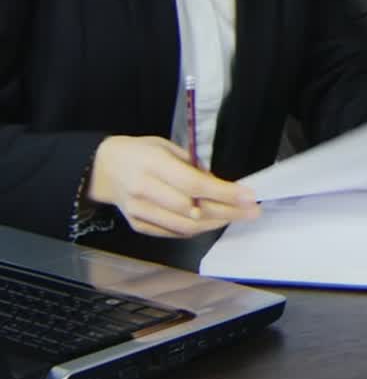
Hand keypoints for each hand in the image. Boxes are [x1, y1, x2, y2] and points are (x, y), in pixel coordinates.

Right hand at [87, 136, 258, 238]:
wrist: (102, 168)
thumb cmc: (140, 152)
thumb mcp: (167, 146)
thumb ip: (191, 164)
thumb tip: (218, 182)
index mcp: (152, 164)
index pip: (194, 184)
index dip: (224, 193)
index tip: (249, 196)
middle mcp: (144, 190)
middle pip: (193, 209)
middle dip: (228, 211)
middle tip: (252, 211)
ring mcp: (139, 211)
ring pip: (184, 226)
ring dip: (215, 223)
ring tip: (237, 216)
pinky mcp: (137, 225)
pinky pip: (172, 232)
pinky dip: (196, 229)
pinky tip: (213, 221)